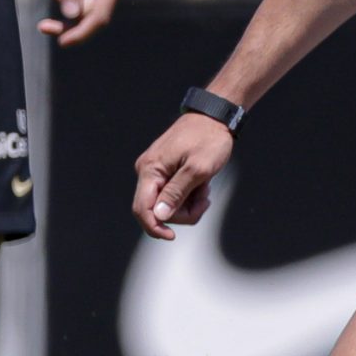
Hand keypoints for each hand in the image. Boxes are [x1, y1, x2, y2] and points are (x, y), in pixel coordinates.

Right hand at [132, 110, 235, 239]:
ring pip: (167, 205)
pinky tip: (200, 185)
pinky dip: (188, 196)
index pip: (142, 208)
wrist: (214, 118)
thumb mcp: (197, 169)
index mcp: (150, 169)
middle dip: (182, 213)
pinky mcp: (164, 172)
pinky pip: (172, 195)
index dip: (154, 227)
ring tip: (204, 188)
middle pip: (156, 210)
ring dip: (189, 204)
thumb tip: (159, 215)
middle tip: (205, 200)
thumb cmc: (208, 139)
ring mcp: (155, 172)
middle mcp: (147, 171)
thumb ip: (176, 193)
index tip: (172, 237)